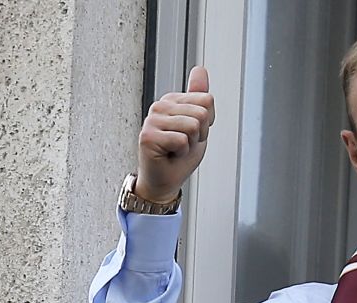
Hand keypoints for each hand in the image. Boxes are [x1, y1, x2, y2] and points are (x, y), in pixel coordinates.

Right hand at [136, 66, 214, 201]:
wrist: (165, 179)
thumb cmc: (179, 155)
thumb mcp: (197, 124)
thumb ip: (199, 96)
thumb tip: (200, 69)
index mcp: (172, 101)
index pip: (207, 100)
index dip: (207, 123)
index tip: (192, 134)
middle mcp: (160, 106)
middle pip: (203, 112)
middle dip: (200, 134)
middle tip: (184, 144)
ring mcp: (152, 120)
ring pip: (193, 126)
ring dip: (190, 144)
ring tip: (176, 149)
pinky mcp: (149, 136)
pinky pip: (182, 140)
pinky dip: (182, 153)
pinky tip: (169, 154)